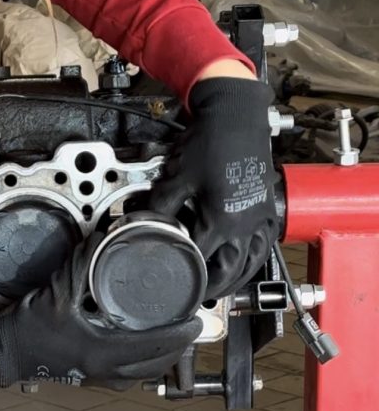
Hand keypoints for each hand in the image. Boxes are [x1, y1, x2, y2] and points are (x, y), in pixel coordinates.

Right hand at [0, 234, 201, 387]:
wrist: (9, 349)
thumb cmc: (31, 327)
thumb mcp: (58, 290)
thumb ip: (81, 264)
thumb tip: (100, 237)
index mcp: (102, 350)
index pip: (153, 346)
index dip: (178, 335)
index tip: (194, 321)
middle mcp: (105, 370)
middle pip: (155, 364)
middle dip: (178, 347)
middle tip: (191, 327)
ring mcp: (99, 377)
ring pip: (144, 373)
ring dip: (162, 356)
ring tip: (174, 335)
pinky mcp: (91, 375)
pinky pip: (130, 374)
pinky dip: (144, 361)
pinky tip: (143, 346)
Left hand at [148, 77, 279, 299]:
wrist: (237, 116)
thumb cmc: (211, 143)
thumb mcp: (177, 176)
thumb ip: (161, 203)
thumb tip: (142, 217)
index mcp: (222, 222)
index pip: (202, 259)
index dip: (187, 272)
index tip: (178, 282)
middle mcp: (246, 225)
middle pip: (232, 269)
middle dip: (216, 285)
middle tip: (202, 294)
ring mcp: (261, 216)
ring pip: (253, 260)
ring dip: (239, 276)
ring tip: (225, 284)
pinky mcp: (267, 205)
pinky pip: (266, 241)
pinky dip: (257, 255)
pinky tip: (250, 255)